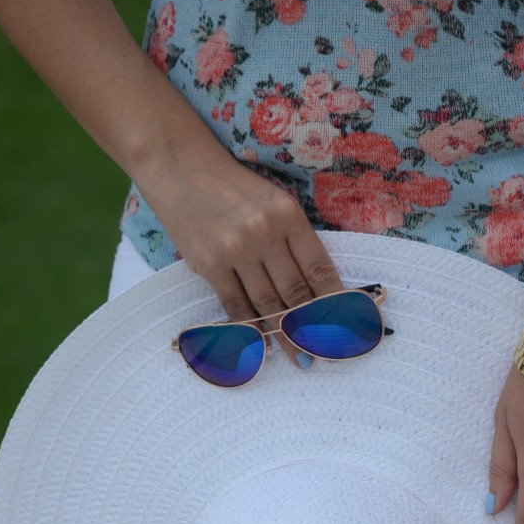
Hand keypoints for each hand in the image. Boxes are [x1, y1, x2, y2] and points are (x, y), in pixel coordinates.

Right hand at [139, 139, 342, 365]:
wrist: (178, 164)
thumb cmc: (231, 186)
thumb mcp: (272, 201)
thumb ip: (292, 239)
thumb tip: (315, 288)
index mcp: (289, 215)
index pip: (320, 269)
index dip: (335, 304)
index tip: (345, 327)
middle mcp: (266, 233)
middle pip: (297, 293)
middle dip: (314, 328)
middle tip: (327, 353)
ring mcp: (237, 250)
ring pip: (269, 304)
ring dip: (287, 335)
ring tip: (301, 358)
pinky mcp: (210, 264)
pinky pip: (236, 306)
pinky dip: (252, 330)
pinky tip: (264, 347)